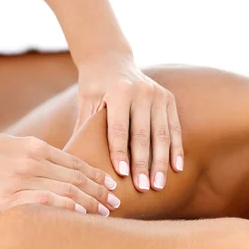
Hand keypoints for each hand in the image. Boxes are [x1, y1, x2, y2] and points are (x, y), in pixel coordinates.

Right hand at [0, 127, 119, 215]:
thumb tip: (58, 178)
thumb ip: (37, 160)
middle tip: (116, 203)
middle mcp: (34, 161)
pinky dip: (65, 208)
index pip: (76, 163)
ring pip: (66, 190)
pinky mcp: (7, 196)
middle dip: (100, 191)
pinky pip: (43, 202)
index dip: (97, 175)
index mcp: (37, 147)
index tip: (111, 185)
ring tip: (104, 213)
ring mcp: (22, 178)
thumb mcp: (14, 148)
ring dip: (90, 202)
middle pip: (77, 178)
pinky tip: (79, 215)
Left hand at [74, 51, 184, 191]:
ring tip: (158, 185)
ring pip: (162, 135)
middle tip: (143, 188)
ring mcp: (159, 95)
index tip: (122, 174)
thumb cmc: (94, 87)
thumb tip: (72, 162)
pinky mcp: (169, 99)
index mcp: (119, 91)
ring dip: (161, 162)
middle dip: (143, 164)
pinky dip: (176, 150)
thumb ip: (85, 129)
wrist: (112, 60)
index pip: (119, 128)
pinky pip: (174, 129)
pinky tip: (176, 168)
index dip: (120, 152)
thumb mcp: (86, 103)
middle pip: (143, 134)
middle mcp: (142, 92)